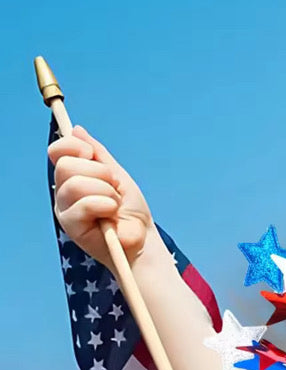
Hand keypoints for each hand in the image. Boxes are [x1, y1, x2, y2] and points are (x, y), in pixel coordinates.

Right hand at [48, 126, 151, 268]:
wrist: (142, 239)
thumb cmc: (131, 211)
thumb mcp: (118, 175)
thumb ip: (98, 154)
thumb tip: (77, 130)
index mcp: (73, 177)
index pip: (58, 151)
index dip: (73, 146)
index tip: (92, 155)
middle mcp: (64, 191)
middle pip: (66, 165)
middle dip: (99, 173)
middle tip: (114, 189)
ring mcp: (65, 208)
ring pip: (75, 183)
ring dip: (105, 191)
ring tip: (115, 204)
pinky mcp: (70, 226)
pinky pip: (84, 204)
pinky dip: (105, 205)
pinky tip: (112, 214)